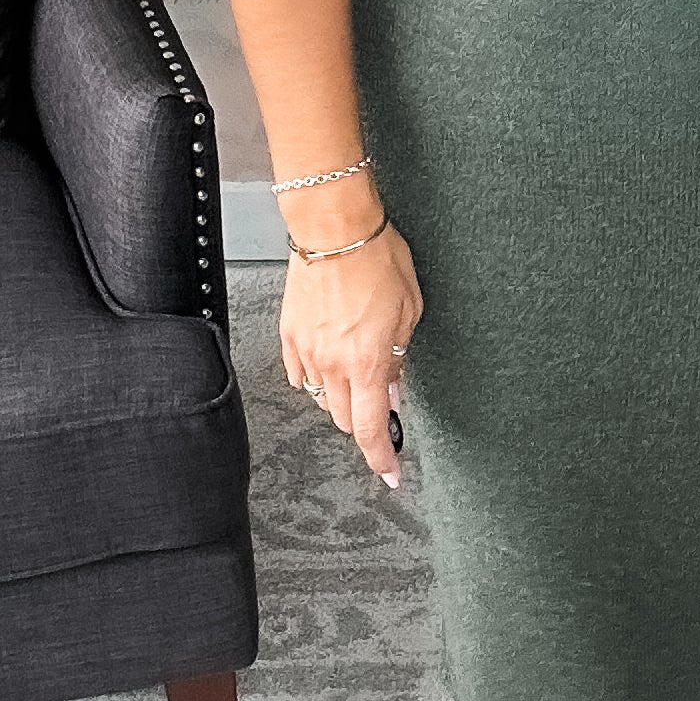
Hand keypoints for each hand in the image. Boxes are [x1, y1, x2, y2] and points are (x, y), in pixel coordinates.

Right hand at [281, 222, 423, 488]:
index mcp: (367, 361)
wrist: (334, 227)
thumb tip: (393, 388)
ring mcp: (306, 350)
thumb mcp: (410, 310)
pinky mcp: (289, 334)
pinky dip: (316, 377)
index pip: (369, 429)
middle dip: (363, 423)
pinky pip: (300, 373)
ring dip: (342, 398)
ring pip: (321, 398)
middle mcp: (332, 363)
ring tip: (358, 374)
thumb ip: (400, 356)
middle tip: (381, 408)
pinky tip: (330, 363)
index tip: (390, 473)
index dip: (381, 457)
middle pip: (343, 419)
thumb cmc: (378, 258)